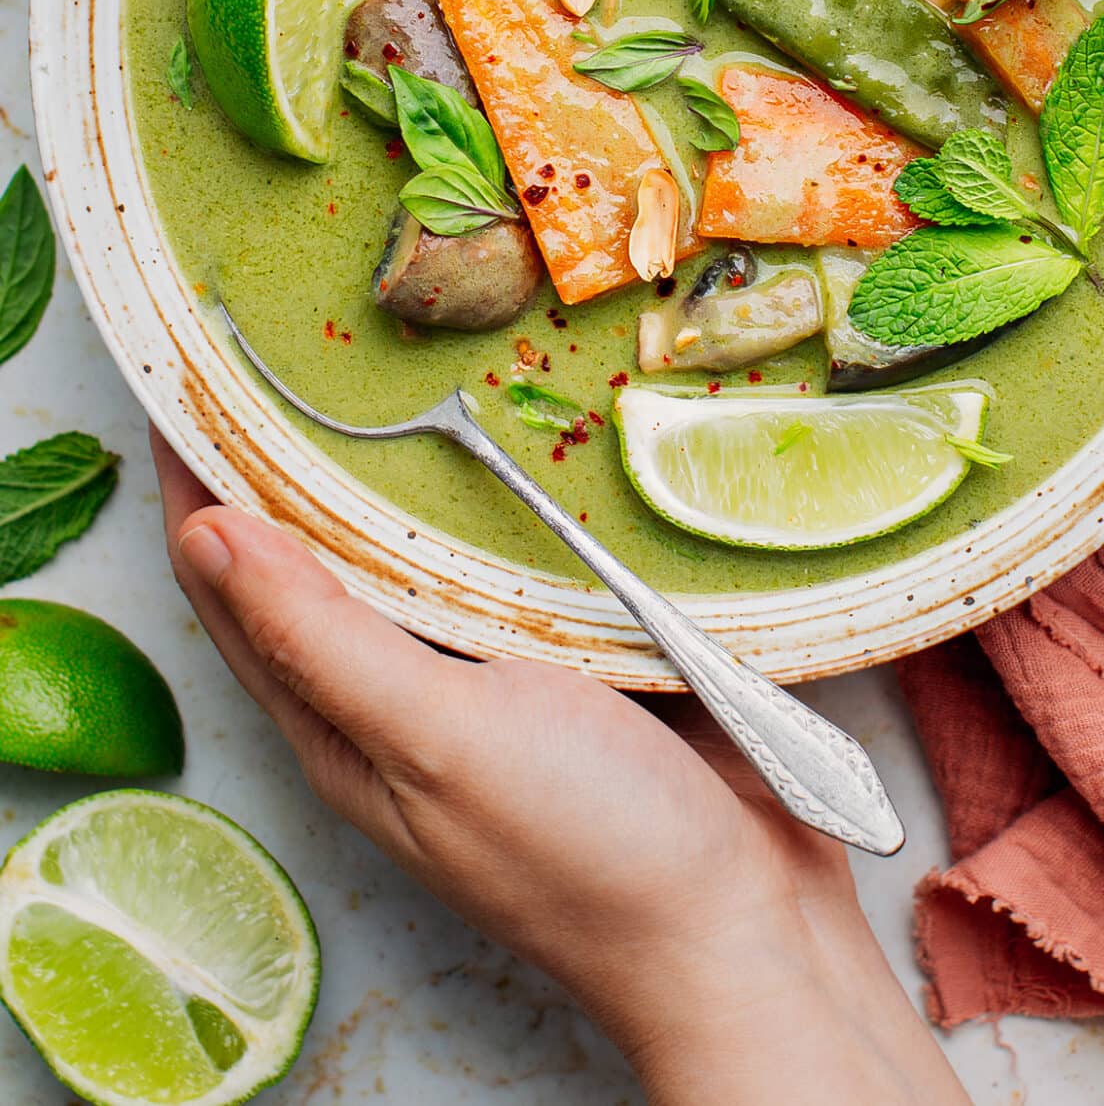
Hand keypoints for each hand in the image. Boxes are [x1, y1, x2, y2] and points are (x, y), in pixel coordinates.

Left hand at [153, 434, 967, 1105]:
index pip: (230, 581)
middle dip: (294, 450)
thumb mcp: (438, 739)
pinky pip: (521, 555)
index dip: (197, 476)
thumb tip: (204, 532)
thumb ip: (323, 638)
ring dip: (408, 459)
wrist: (748, 936)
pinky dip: (508, 491)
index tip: (189, 368)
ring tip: (404, 357)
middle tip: (298, 334)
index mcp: (340, 722)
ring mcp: (494, 677)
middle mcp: (402, 696)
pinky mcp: (580, 660)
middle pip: (319, 552)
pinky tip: (526, 429)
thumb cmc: (587, 851)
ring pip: (424, 547)